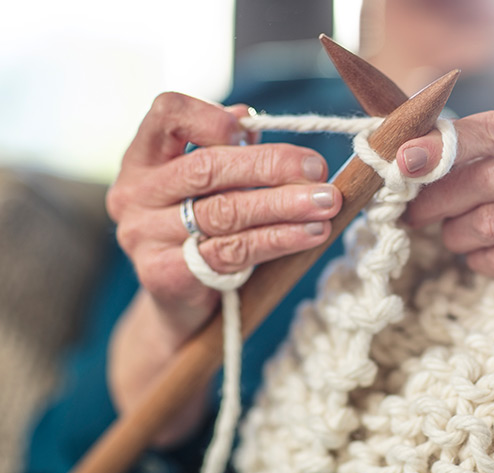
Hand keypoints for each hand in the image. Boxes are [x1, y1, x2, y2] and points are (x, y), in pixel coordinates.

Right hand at [105, 93, 340, 442]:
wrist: (176, 306)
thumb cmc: (199, 233)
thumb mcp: (206, 188)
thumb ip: (223, 152)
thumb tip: (250, 119)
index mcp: (142, 160)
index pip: (166, 113)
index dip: (211, 116)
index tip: (253, 131)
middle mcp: (134, 194)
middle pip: (206, 167)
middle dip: (271, 166)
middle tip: (318, 170)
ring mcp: (143, 236)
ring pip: (225, 212)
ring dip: (285, 205)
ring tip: (327, 202)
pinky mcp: (163, 274)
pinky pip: (231, 252)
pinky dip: (278, 240)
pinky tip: (311, 234)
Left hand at [397, 97, 493, 332]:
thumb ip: (486, 140)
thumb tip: (410, 153)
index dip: (443, 146)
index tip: (402, 161)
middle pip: (487, 179)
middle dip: (436, 198)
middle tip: (411, 210)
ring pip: (491, 223)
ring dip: (455, 232)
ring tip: (451, 232)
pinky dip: (479, 259)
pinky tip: (479, 253)